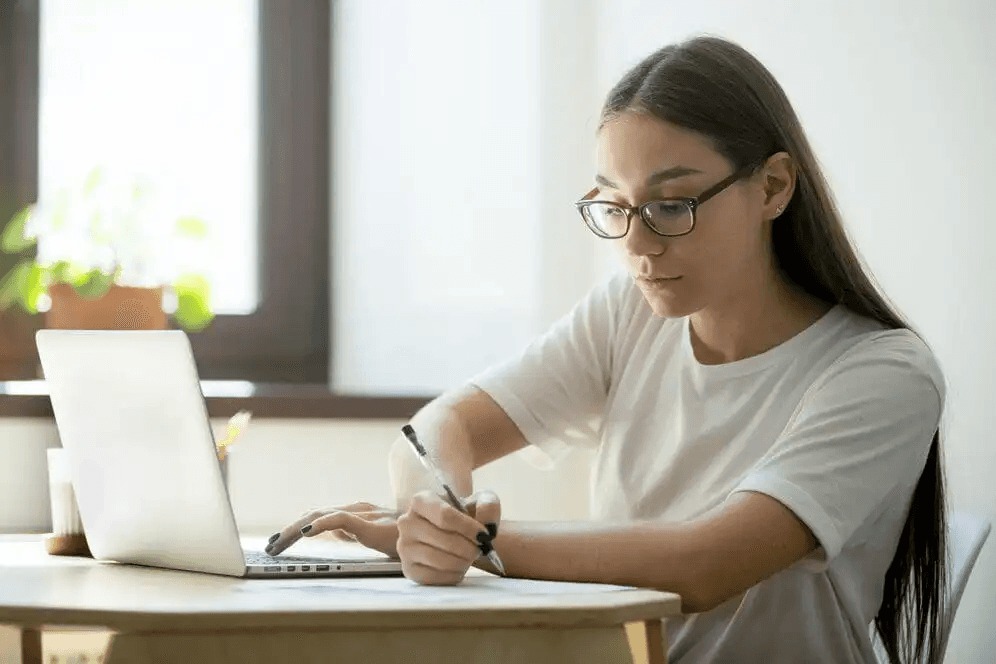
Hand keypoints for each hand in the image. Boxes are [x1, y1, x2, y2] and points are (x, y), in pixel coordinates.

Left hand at [265, 501, 400, 557]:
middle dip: (289, 530)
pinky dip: (322, 523)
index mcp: (356, 513)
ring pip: (322, 515)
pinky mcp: (372, 523)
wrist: (439, 532)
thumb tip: (333, 532)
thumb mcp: (374, 535)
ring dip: (297, 528)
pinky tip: (307, 531)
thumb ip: (355, 531)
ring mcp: (365, 514)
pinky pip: (342, 519)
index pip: (319, 516)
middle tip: (269, 545)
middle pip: (316, 514)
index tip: (276, 541)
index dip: (296, 526)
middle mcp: (357, 509)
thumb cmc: (410, 535)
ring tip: (277, 541)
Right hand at [397, 489, 500, 584]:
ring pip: (438, 559)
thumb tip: (486, 524)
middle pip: (442, 539)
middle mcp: (407, 522)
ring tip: (470, 557)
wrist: (458, 536)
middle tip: (480, 550)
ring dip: (462, 562)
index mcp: (421, 500)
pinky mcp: (408, 569)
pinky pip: (433, 577)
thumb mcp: (482, 502)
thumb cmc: (468, 517)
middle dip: (468, 547)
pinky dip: (452, 575)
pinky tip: (460, 567)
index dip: (468, 528)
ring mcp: (404, 547)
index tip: (484, 536)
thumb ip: (489, 506)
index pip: (445, 515)